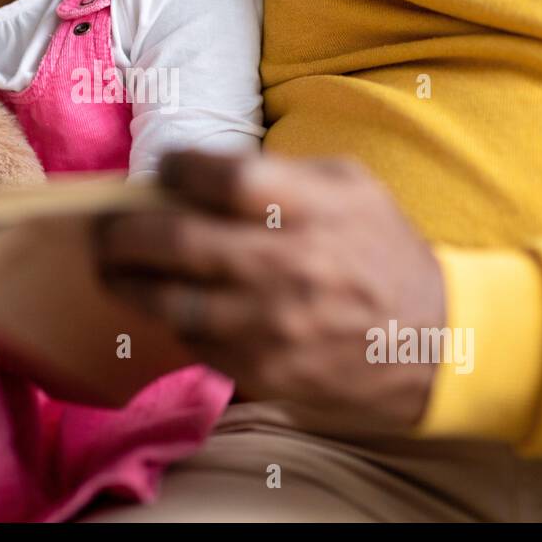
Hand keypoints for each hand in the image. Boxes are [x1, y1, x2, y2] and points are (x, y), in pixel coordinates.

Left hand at [97, 151, 445, 431]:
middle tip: (104, 228)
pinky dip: (174, 323)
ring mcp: (275, 327)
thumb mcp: (352, 187)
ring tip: (113, 269)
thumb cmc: (381, 251)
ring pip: (172, 304)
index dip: (177, 168)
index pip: (221, 179)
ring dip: (130, 284)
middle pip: (177, 243)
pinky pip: (196, 345)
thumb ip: (279, 173)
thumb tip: (196, 173)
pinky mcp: (266, 373)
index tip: (163, 169)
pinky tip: (168, 306)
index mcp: (315, 209)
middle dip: (124, 232)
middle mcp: (292, 267)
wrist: (436, 343)